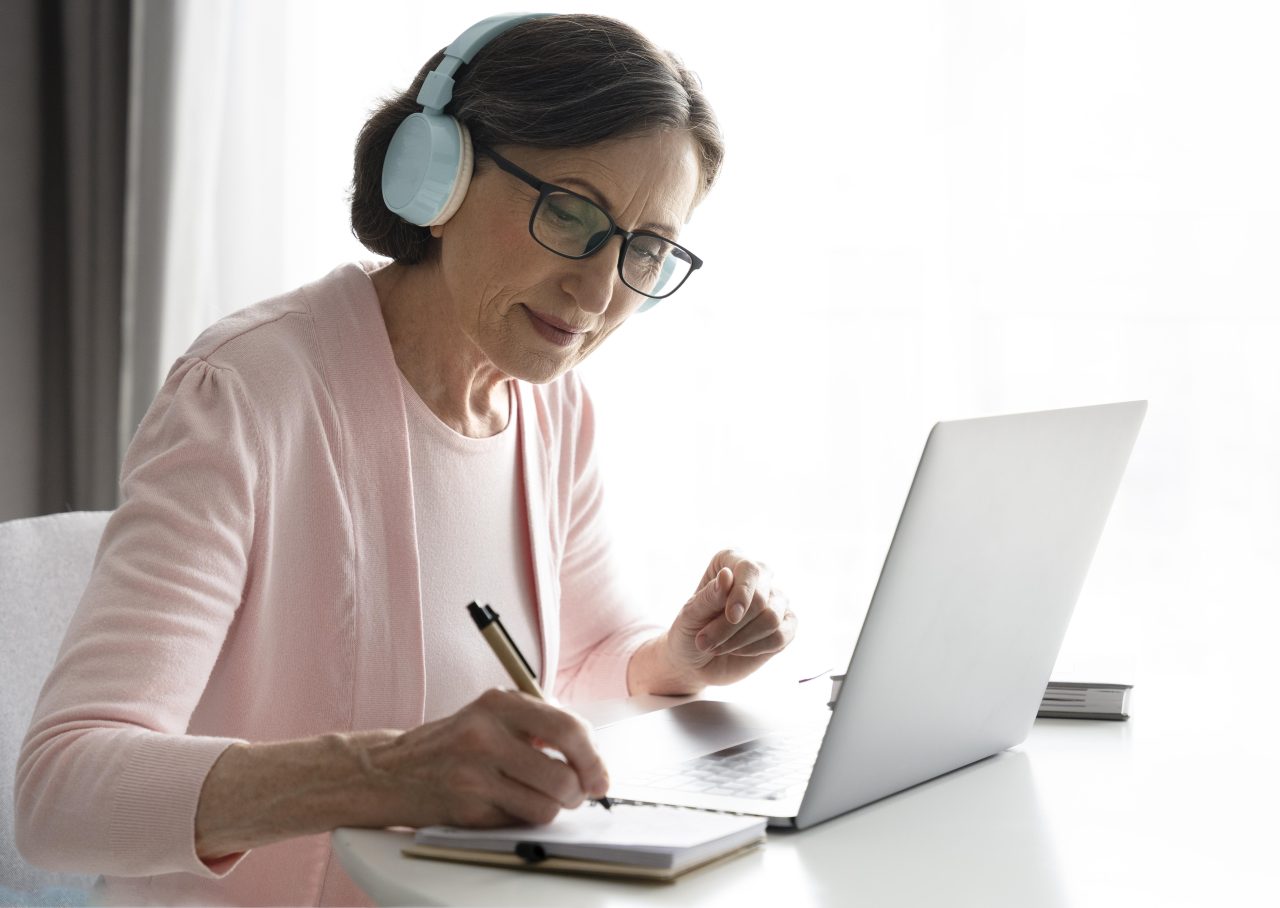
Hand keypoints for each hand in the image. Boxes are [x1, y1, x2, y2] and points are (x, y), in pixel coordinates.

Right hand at [366, 689, 609, 827]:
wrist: (387, 770)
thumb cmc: (451, 743)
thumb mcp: (490, 713)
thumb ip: (537, 721)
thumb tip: (589, 753)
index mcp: (498, 704)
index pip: (566, 729)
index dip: (593, 758)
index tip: (599, 775)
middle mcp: (485, 736)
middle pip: (562, 775)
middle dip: (579, 791)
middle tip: (576, 793)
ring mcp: (473, 775)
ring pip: (545, 806)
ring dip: (552, 808)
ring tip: (539, 797)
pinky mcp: (466, 809)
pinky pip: (518, 822)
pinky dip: (522, 818)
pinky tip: (507, 803)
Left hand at [661, 549, 796, 687]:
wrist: (696, 662)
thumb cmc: (690, 631)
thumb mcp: (690, 614)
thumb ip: (710, 596)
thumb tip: (727, 575)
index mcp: (731, 560)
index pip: (748, 569)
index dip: (742, 593)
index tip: (731, 616)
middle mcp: (758, 575)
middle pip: (761, 598)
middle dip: (732, 627)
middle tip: (705, 643)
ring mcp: (775, 599)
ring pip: (771, 618)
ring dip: (741, 639)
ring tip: (715, 648)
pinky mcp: (785, 624)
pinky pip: (781, 636)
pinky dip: (756, 648)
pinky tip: (737, 651)